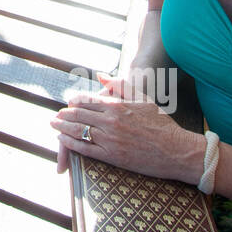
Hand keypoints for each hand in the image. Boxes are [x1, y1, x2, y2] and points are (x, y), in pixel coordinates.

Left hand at [50, 72, 203, 182]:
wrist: (176, 150)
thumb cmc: (161, 123)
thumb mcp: (142, 98)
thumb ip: (120, 85)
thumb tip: (101, 75)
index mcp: (117, 105)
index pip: (86, 100)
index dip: (73, 102)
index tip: (69, 103)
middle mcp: (110, 121)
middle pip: (78, 115)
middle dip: (63, 115)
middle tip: (56, 116)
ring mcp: (110, 139)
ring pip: (78, 131)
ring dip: (61, 128)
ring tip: (54, 126)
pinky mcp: (112, 156)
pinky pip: (85, 149)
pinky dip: (70, 144)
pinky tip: (63, 141)